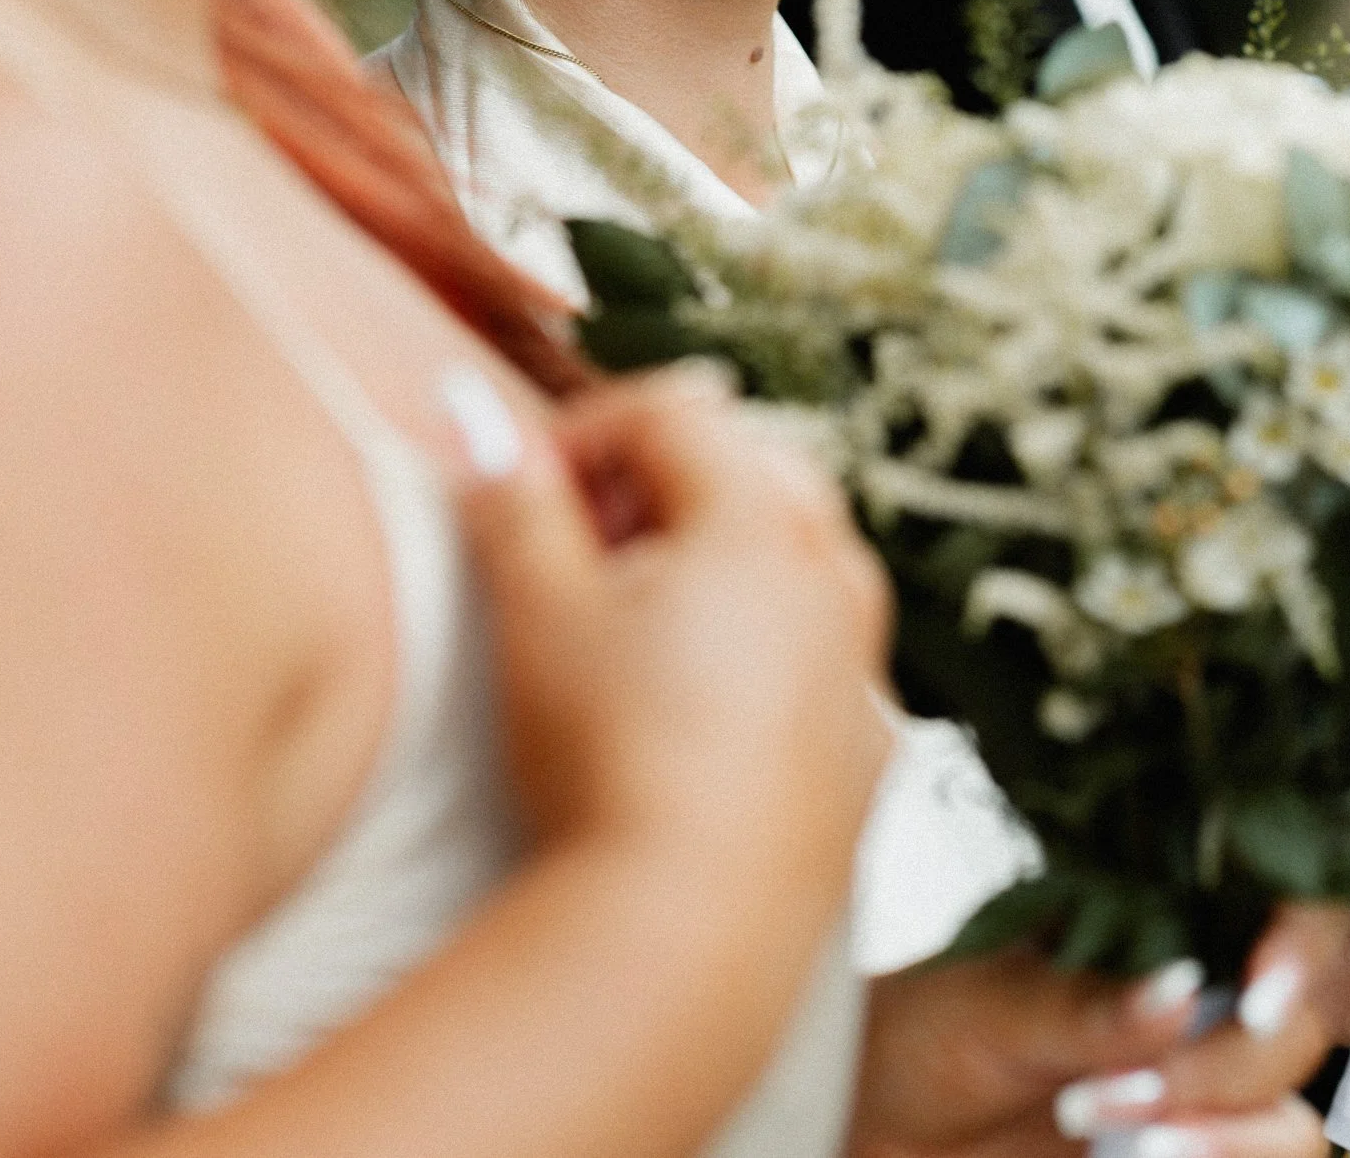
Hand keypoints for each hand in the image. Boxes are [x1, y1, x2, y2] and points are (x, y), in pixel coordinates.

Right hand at [455, 362, 890, 899]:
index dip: (587, 433)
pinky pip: (827, 655)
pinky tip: (704, 698)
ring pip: (807, 556)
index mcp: (760, 521)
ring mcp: (861, 667)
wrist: (688, 935)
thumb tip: (481, 415)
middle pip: (756, 466)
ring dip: (727, 553)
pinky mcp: (868, 753)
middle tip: (585, 541)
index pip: (674, 414)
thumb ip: (513, 500)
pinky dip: (770, 642)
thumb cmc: (606, 760)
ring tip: (643, 615)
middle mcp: (833, 578)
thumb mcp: (533, 615)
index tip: (526, 487)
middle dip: (665, 479)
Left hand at [846, 903, 1349, 1157]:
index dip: (1299, 938)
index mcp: (1154, 922)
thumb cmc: (927, 1044)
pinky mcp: (1196, 1155)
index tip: (1258, 988)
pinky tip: (1148, 1157)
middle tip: (1128, 1091)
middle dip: (1232, 1060)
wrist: (889, 1134)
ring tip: (1132, 1139)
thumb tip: (1180, 988)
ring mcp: (1202, 1091)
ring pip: (1296, 1111)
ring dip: (1233, 1126)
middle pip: (1300, 1019)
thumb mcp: (990, 1005)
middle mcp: (1195, 1001)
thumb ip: (1086, 1005)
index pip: (1276, 905)